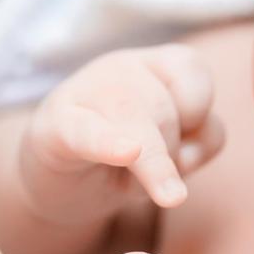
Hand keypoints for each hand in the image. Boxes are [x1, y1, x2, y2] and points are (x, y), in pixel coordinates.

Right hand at [19, 43, 224, 222]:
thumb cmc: (125, 158)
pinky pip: (87, 133)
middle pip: (162, 105)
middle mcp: (119, 68)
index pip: (192, 70)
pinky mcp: (54, 129)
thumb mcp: (173, 148)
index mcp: (152, 64)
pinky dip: (109, 143)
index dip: (199, 112)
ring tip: (138, 189)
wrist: (58, 180)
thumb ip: (199, 142)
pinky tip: (127, 153)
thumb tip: (189, 154)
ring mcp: (82, 93)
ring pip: (131, 118)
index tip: (184, 142)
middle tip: (154, 176)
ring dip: (151, 163)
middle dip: (169, 150)